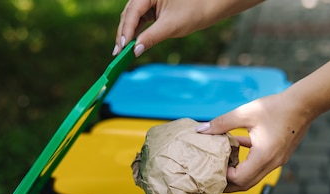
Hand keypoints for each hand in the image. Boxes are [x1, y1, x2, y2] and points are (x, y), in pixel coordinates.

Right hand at [113, 0, 263, 56]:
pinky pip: (142, 19)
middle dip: (124, 33)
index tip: (121, 47)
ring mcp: (150, 0)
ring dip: (129, 34)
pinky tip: (133, 44)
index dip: (125, 31)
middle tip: (117, 53)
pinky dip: (138, 31)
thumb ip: (151, 37)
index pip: (132, 12)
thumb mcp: (171, 26)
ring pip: (134, 17)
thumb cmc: (195, 11)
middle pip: (129, 14)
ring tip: (123, 52)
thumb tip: (135, 51)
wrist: (212, 5)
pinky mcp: (154, 7)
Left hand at [197, 91, 313, 191]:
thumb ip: (222, 123)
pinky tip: (238, 148)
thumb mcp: (245, 113)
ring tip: (221, 166)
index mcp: (264, 155)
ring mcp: (277, 162)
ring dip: (237, 175)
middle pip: (246, 184)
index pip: (239, 178)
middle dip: (227, 184)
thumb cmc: (276, 107)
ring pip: (253, 178)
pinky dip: (247, 164)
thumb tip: (201, 130)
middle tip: (211, 177)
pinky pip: (260, 167)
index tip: (212, 166)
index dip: (224, 176)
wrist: (303, 104)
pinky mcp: (279, 157)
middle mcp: (272, 163)